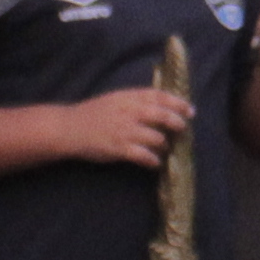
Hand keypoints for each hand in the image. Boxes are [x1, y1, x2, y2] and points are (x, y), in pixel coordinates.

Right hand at [55, 88, 191, 169]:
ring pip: (156, 137)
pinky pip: (143, 155)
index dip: (177, 102)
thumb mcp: (115, 99)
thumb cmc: (94, 114)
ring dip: (165, 145)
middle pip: (161, 115)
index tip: (190, 110)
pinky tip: (155, 163)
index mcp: (128, 97)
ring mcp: (124, 130)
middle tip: (184, 129)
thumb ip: (136, 100)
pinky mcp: (118, 148)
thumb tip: (161, 105)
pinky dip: (153, 160)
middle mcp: (129, 112)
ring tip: (165, 148)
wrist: (69, 127)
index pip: (159, 96)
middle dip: (177, 122)